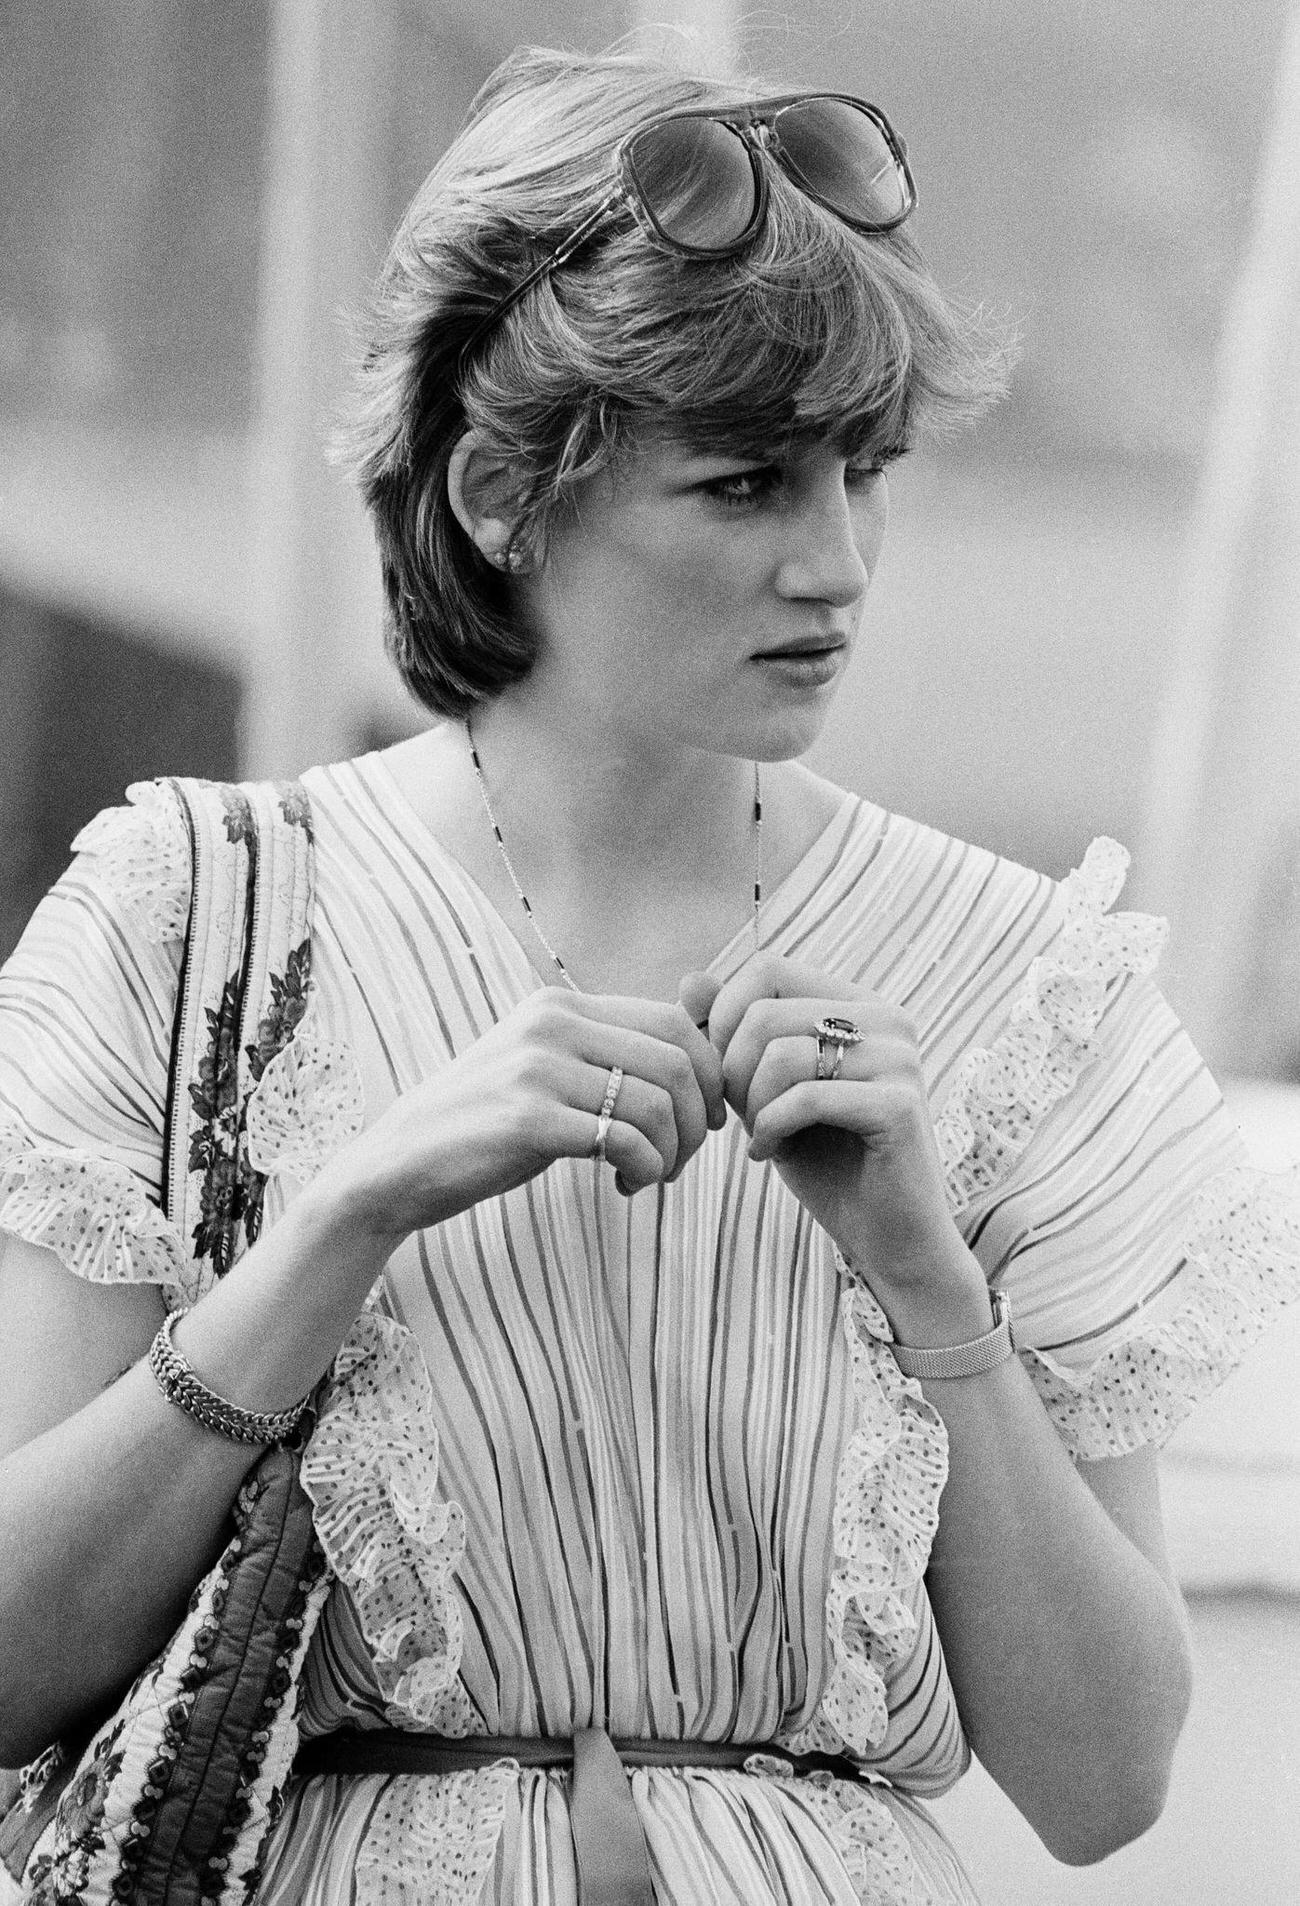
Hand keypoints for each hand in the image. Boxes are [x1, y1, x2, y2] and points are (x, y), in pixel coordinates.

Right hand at [319, 988, 725, 1246]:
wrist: (400, 1165)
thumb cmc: (486, 1123)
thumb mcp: (546, 1068)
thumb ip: (606, 1053)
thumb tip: (696, 1049)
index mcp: (561, 1004)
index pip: (674, 1022)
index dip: (709, 1074)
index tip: (705, 1119)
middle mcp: (552, 1023)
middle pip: (678, 1062)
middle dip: (696, 1121)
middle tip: (679, 1159)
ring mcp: (538, 1068)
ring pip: (657, 1105)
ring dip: (672, 1154)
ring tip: (647, 1176)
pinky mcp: (527, 1119)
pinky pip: (625, 1142)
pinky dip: (644, 1170)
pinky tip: (624, 1186)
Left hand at [697, 955, 973, 1301]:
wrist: (888, 1239)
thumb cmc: (826, 1162)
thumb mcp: (765, 1091)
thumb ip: (734, 1035)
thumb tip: (691, 979)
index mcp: (860, 1004)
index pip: (768, 968)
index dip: (725, 1018)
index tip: (724, 1073)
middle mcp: (888, 1019)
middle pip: (764, 1012)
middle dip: (732, 1071)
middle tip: (738, 1115)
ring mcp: (899, 1059)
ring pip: (780, 1053)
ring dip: (750, 1105)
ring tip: (759, 1135)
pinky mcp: (899, 1106)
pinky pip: (804, 1098)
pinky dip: (769, 1129)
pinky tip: (767, 1153)